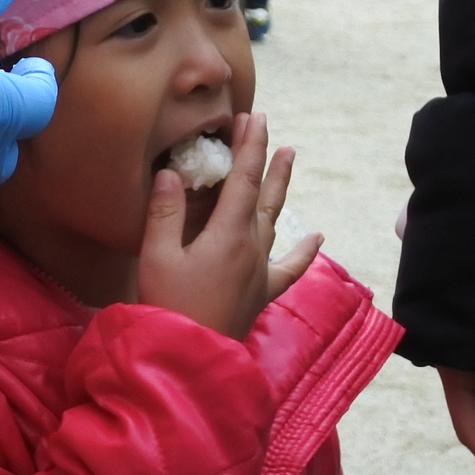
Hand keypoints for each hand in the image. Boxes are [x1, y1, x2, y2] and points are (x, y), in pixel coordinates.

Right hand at [135, 112, 317, 337]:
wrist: (188, 356)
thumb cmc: (167, 306)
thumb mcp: (156, 256)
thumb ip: (166, 212)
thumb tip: (171, 173)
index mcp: (227, 233)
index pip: (244, 179)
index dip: (249, 146)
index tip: (253, 118)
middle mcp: (251, 246)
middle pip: (264, 193)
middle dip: (265, 158)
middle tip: (268, 128)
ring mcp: (260, 270)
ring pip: (276, 219)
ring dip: (282, 187)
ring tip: (290, 159)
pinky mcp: (261, 293)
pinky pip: (290, 267)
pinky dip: (305, 251)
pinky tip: (318, 238)